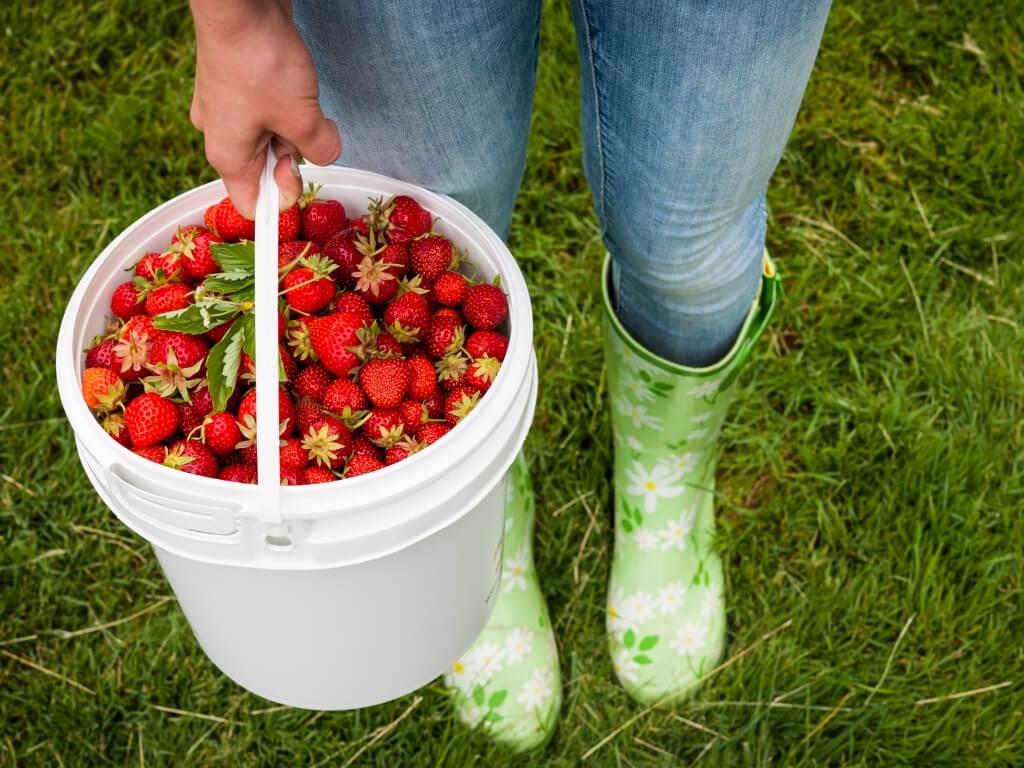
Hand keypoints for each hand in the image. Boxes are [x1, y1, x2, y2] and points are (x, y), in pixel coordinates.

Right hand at [189, 0, 340, 217]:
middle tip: (300, 126)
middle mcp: (220, 135)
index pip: (253, 206)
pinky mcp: (237, 84)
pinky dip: (286, 101)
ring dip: (294, 123)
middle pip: (268, 168)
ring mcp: (226, 108)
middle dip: (295, 152)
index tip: (299, 191)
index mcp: (228, 157)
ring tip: (293, 94)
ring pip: (272, 136)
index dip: (282, 202)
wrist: (238, 3)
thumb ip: (321, 151)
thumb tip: (326, 155)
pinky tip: (290, 81)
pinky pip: (269, 109)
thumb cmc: (259, 60)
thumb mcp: (303, 120)